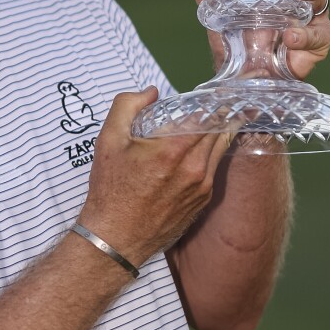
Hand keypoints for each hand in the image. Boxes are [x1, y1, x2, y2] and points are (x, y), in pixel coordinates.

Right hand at [76, 88, 234, 264]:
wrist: (116, 238)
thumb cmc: (111, 190)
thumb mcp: (108, 141)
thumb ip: (127, 106)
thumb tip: (151, 92)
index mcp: (173, 149)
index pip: (208, 115)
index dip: (213, 100)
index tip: (213, 92)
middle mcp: (195, 168)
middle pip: (221, 130)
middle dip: (220, 113)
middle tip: (218, 100)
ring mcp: (202, 187)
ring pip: (220, 149)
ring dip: (218, 133)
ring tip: (212, 120)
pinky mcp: (203, 201)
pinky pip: (214, 169)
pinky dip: (210, 155)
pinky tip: (196, 150)